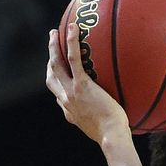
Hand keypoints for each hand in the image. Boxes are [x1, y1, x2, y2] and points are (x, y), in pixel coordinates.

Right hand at [45, 22, 130, 144]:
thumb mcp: (103, 129)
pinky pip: (73, 59)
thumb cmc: (114, 136)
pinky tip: (75, 28)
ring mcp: (71, 91)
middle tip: (52, 45)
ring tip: (55, 32)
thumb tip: (116, 114)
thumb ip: (104, 117)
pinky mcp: (81, 84)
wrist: (111, 136)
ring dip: (53, 46)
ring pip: (56, 64)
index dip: (56, 80)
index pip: (58, 92)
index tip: (59, 71)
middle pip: (51, 75)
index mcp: (69, 109)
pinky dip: (71, 41)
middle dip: (50, 58)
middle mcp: (65, 99)